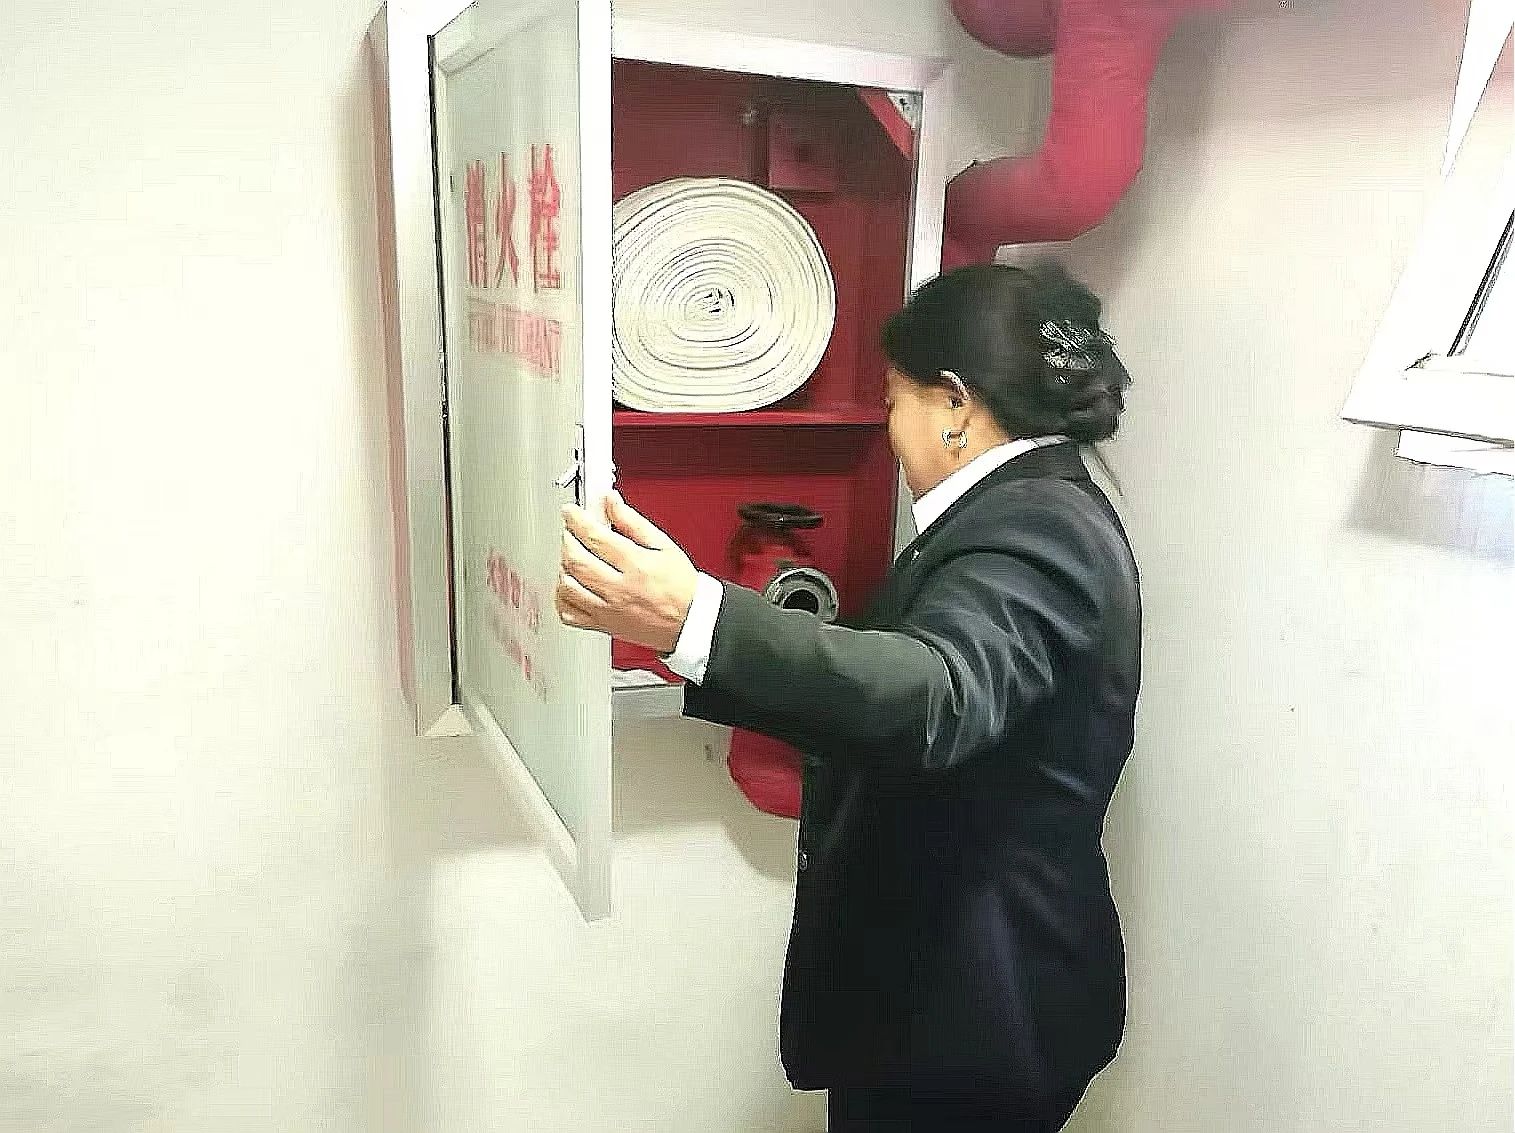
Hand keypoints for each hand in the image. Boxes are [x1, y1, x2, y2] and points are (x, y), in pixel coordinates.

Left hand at [557, 491, 698, 653]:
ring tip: (574, 555)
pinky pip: (568, 613)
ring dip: (564, 565)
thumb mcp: (664, 545)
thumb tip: (611, 502)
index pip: (594, 537)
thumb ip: (632, 522)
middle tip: (573, 531)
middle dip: (568, 539)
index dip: (576, 520)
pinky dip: (562, 596)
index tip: (571, 512)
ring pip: (567, 585)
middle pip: (575, 560)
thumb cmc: (681, 587)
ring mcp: (607, 610)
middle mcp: (618, 589)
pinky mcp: (602, 625)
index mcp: (635, 566)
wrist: (690, 621)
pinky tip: (571, 584)